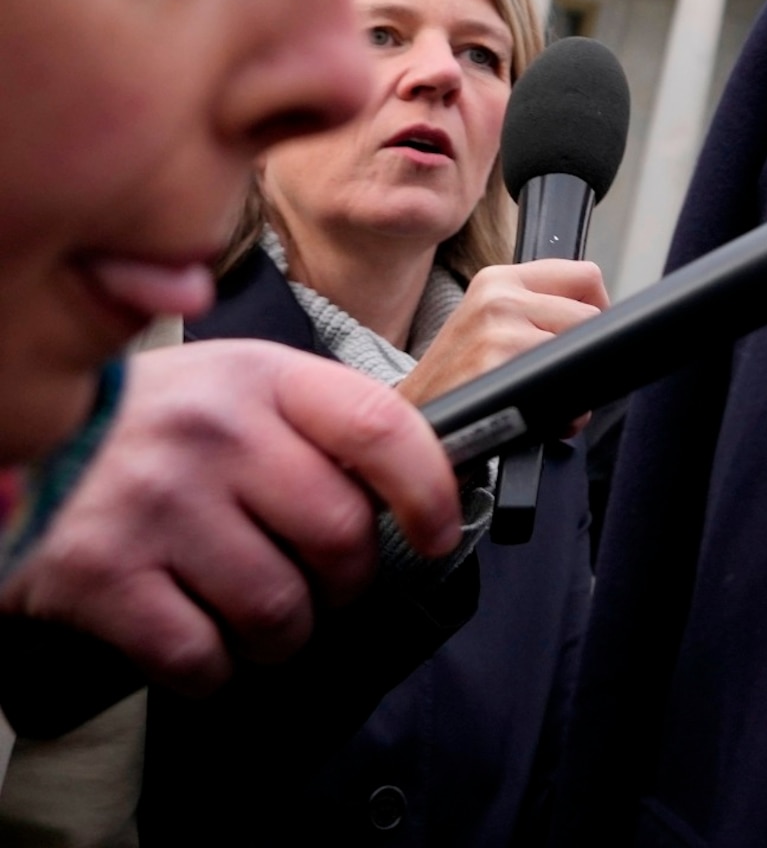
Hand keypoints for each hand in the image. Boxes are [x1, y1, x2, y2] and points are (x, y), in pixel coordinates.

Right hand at [0, 339, 457, 691]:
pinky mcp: (101, 575)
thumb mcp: (234, 387)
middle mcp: (213, 434)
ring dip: (284, 637)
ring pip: (279, 609)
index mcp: (261, 379)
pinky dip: (214, 673)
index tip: (438, 534)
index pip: (381, 429)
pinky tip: (201, 649)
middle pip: (340, 537)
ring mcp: (156, 504)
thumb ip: (314, 425)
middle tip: (320, 588)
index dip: (429, 492)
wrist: (17, 448)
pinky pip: (199, 656)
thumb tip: (408, 490)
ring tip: (261, 622)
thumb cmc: (141, 426)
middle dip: (345, 584)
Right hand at [397, 259, 607, 410]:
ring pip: (581, 353)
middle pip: (590, 318)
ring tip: (547, 406)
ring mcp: (498, 330)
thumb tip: (601, 320)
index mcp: (498, 280)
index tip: (581, 340)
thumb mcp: (489, 326)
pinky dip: (566, 415)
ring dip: (577, 391)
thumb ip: (538, 310)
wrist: (409, 422)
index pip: (585, 276)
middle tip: (558, 383)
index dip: (595, 313)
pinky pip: (565, 389)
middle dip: (585, 358)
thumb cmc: (458, 382)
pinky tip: (540, 422)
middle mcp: (497, 297)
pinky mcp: (498, 364)